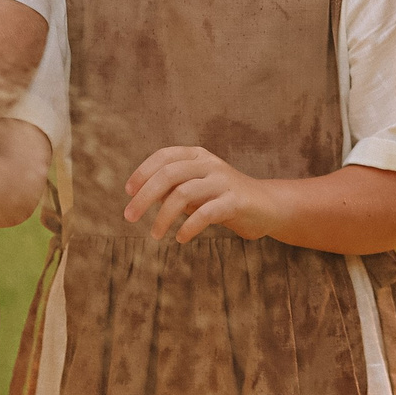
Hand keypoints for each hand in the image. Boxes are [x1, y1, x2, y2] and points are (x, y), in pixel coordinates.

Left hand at [121, 145, 286, 243]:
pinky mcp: (235, 201)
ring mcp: (223, 181)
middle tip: (129, 217)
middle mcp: (210, 164)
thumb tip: (141, 196)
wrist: (267, 207)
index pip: (164, 156)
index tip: (128, 192)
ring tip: (155, 234)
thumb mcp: (196, 190)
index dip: (142, 172)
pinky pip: (205, 213)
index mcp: (198, 156)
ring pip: (183, 193)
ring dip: (163, 216)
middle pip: (168, 174)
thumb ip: (172, 189)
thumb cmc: (223, 198)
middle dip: (144, 196)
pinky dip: (188, 227)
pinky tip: (180, 238)